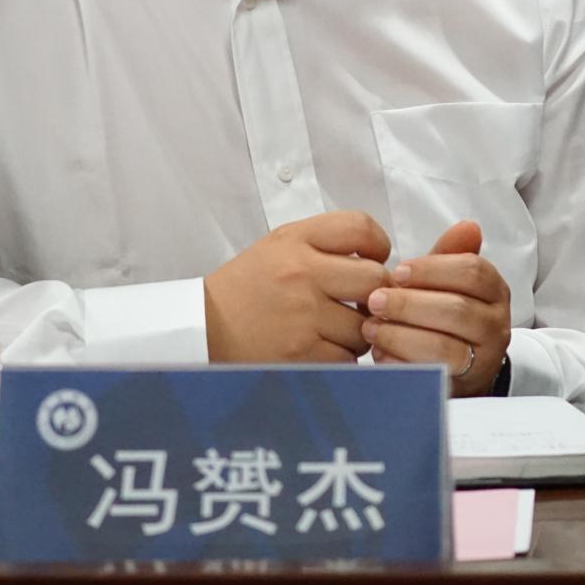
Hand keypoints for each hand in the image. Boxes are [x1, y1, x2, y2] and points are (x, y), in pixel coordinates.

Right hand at [204, 210, 392, 362]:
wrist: (205, 327)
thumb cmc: (246, 287)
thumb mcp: (278, 246)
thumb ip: (323, 243)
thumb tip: (377, 259)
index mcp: (295, 241)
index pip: (360, 227)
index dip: (379, 244)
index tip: (374, 258)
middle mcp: (302, 273)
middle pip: (374, 279)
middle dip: (373, 293)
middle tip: (358, 302)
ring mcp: (304, 316)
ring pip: (364, 325)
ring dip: (357, 331)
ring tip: (334, 330)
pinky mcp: (302, 354)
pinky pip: (347, 357)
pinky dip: (340, 357)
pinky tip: (321, 349)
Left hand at [363, 220, 510, 395]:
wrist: (463, 368)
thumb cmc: (446, 313)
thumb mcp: (449, 281)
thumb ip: (450, 254)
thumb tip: (469, 225)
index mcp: (495, 291)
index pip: (472, 271)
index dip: (432, 269)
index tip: (399, 272)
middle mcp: (496, 325)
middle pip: (456, 309)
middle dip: (409, 304)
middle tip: (375, 300)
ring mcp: (483, 360)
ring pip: (444, 346)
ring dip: (400, 335)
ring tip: (371, 328)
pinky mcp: (462, 388)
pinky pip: (430, 376)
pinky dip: (401, 363)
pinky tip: (380, 354)